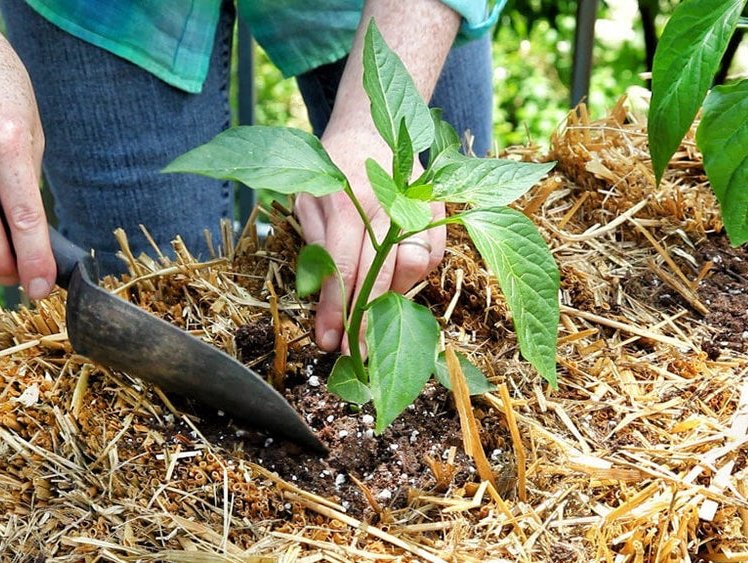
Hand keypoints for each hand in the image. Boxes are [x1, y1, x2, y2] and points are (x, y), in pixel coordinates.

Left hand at [295, 127, 444, 353]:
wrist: (369, 126)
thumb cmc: (331, 167)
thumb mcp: (307, 202)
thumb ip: (316, 247)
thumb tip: (324, 301)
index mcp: (348, 200)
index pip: (345, 270)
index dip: (337, 312)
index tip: (329, 342)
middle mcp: (388, 204)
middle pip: (382, 278)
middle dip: (367, 322)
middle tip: (354, 353)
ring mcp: (420, 205)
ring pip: (414, 270)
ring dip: (393, 294)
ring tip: (371, 298)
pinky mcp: (440, 208)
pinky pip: (435, 257)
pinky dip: (415, 274)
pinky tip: (394, 274)